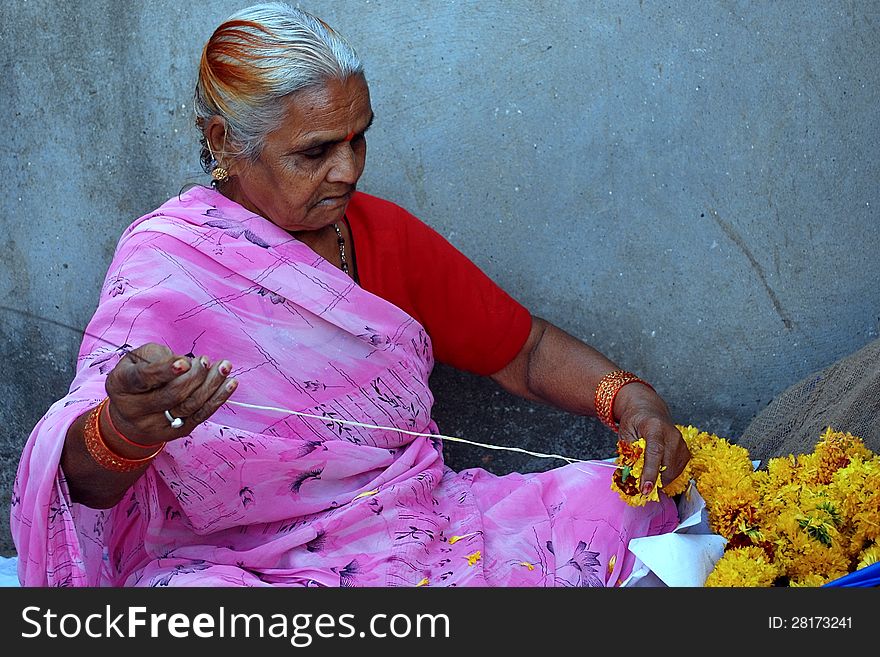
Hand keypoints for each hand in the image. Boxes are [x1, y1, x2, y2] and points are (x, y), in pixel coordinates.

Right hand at [104, 343, 237, 447]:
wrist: (128, 417)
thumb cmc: (137, 377)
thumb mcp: (136, 359)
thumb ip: (157, 356)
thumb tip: (186, 363)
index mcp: (121, 385)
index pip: (143, 379)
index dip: (165, 370)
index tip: (184, 362)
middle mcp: (135, 409)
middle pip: (171, 395)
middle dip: (194, 376)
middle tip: (206, 360)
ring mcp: (155, 425)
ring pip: (188, 406)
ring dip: (211, 385)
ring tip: (224, 367)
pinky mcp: (175, 432)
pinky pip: (200, 416)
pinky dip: (217, 399)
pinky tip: (230, 384)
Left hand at [613, 383, 689, 493]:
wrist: (649, 411)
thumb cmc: (635, 421)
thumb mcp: (625, 433)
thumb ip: (628, 453)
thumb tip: (630, 476)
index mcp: (655, 427)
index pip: (655, 452)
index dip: (650, 472)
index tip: (645, 488)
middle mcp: (672, 435)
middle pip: (666, 465)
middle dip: (654, 481)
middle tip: (641, 488)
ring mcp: (681, 443)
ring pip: (673, 471)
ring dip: (660, 479)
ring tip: (648, 476)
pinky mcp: (685, 451)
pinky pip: (677, 470)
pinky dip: (667, 475)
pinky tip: (657, 471)